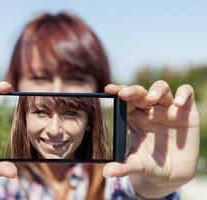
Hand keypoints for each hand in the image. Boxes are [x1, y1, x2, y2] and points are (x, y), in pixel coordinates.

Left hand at [103, 81, 199, 197]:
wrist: (172, 174)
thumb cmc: (150, 164)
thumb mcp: (137, 165)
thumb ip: (123, 167)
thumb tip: (107, 172)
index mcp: (134, 117)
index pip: (125, 100)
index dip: (117, 92)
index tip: (108, 90)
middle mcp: (149, 110)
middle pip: (140, 92)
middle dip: (132, 90)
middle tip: (124, 93)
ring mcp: (167, 109)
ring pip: (161, 88)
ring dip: (156, 90)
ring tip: (151, 99)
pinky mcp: (186, 112)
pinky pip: (187, 94)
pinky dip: (184, 94)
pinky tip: (179, 103)